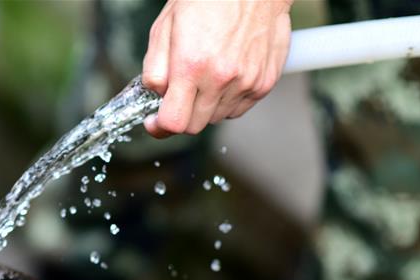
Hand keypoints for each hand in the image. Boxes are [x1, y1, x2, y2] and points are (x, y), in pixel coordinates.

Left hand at [142, 0, 291, 137]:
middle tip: (179, 96)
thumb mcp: (165, 27)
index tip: (155, 122)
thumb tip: (156, 96)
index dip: (160, 127)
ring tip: (206, 76)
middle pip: (194, 126)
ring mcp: (246, 82)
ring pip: (216, 118)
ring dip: (205, 106)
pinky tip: (224, 76)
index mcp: (192, 65)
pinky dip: (227, 100)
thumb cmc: (207, 0)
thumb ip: (154, 69)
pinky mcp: (264, 82)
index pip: (174, 122)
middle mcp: (221, 78)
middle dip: (181, 115)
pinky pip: (239, 108)